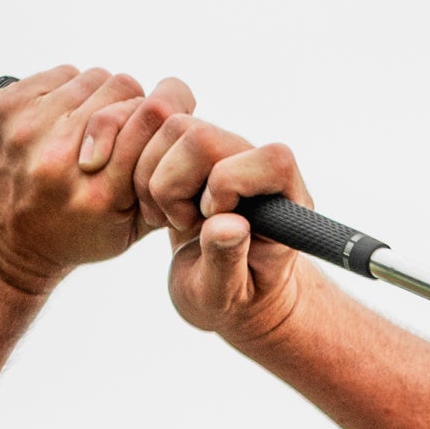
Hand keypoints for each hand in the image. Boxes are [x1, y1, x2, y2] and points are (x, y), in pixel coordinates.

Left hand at [0, 66, 195, 295]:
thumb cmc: (71, 238)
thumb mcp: (126, 231)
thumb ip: (161, 187)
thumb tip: (188, 132)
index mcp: (99, 192)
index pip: (152, 116)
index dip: (169, 109)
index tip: (171, 117)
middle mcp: (61, 157)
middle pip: (123, 88)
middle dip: (133, 105)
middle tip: (128, 127)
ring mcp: (28, 128)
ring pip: (92, 77)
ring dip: (101, 98)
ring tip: (95, 127)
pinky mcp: (4, 106)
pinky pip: (59, 74)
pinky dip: (70, 92)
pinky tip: (65, 121)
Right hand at [134, 114, 315, 349]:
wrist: (222, 287)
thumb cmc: (232, 299)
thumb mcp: (224, 296)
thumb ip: (227, 262)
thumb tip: (229, 223)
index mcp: (285, 204)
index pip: (274, 161)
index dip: (230, 184)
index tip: (211, 220)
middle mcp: (258, 165)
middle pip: (206, 137)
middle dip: (177, 184)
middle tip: (184, 225)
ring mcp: (226, 151)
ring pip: (174, 128)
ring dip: (157, 180)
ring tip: (174, 220)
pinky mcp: (196, 147)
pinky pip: (156, 132)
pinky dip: (144, 172)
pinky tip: (163, 208)